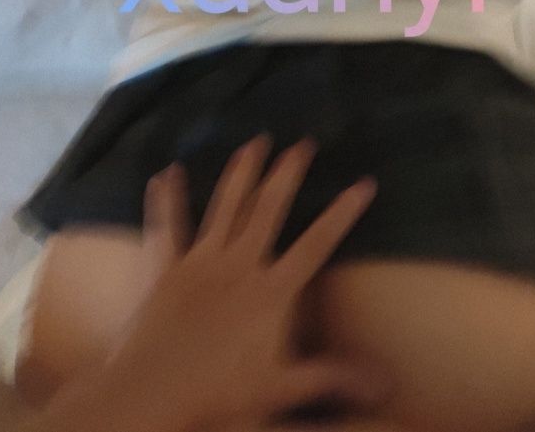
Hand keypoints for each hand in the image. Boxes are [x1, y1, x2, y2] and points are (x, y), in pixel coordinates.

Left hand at [85, 136, 381, 431]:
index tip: (363, 183)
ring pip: (225, 206)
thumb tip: (384, 383)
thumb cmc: (216, 393)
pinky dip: (165, 198)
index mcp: (270, 291)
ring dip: (240, 172)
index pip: (315, 245)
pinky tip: (165, 172)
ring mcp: (200, 261)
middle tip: (301, 143)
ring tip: (253, 142)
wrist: (151, 391)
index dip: (341, 214)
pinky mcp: (165, 266)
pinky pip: (166, 225)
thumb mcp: (280, 388)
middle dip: (287, 174)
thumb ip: (330, 378)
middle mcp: (239, 264)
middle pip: (268, 209)